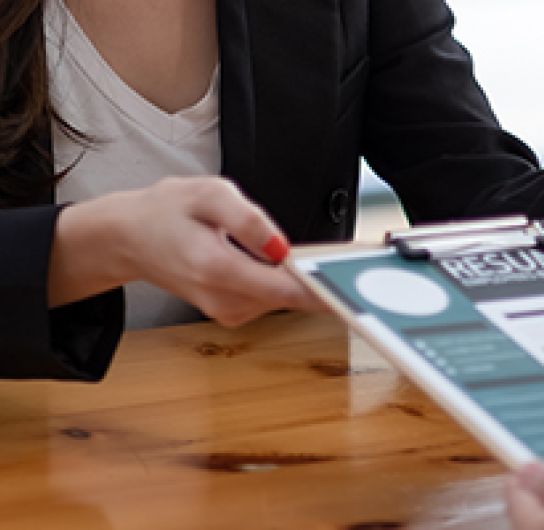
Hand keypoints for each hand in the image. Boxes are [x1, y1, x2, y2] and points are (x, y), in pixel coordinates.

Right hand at [50, 177, 324, 325]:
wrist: (129, 239)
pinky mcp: (232, 311)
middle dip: (319, 277)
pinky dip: (283, 281)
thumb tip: (282, 247)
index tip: (356, 281)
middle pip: (293, 297)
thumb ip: (248, 219)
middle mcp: (224, 300)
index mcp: (218, 269)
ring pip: (285, 298)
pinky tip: (277, 262)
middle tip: (347, 261)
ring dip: (299, 277)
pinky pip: (271, 297)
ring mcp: (228, 311)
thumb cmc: (165, 212)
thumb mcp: (207, 194)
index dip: (326, 286)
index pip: (287, 289)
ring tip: (297, 252)